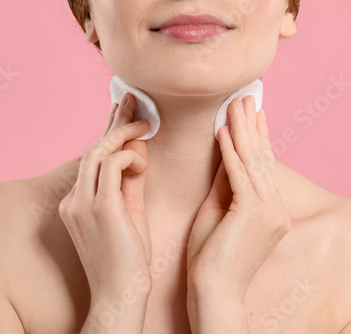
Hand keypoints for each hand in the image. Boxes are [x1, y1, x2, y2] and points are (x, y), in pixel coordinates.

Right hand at [59, 92, 152, 303]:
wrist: (120, 295)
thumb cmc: (127, 258)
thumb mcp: (128, 213)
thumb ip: (129, 181)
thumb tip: (137, 150)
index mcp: (77, 202)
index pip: (92, 159)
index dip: (106, 132)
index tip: (121, 112)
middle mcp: (73, 199)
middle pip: (92, 149)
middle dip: (113, 122)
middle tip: (131, 99)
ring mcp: (82, 203)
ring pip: (98, 152)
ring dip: (123, 133)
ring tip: (144, 123)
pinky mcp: (99, 208)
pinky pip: (112, 166)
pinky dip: (129, 157)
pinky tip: (143, 161)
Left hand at [187, 96, 290, 300]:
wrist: (213, 290)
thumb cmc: (210, 256)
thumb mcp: (218, 213)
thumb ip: (224, 185)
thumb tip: (224, 155)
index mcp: (269, 211)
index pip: (262, 166)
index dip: (257, 138)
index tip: (252, 115)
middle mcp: (275, 208)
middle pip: (261, 158)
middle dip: (251, 126)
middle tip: (245, 98)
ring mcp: (269, 212)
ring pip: (252, 162)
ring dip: (242, 130)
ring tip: (235, 105)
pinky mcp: (253, 214)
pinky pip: (239, 175)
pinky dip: (230, 152)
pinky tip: (224, 131)